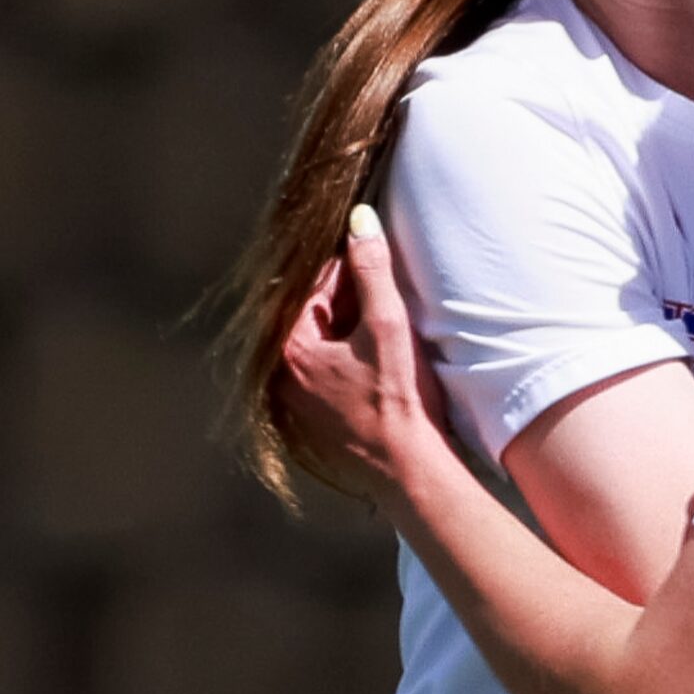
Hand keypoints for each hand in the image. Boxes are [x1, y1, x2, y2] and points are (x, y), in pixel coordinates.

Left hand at [275, 206, 463, 517]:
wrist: (410, 471)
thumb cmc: (399, 402)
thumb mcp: (388, 324)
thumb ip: (371, 270)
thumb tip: (359, 221)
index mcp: (290, 351)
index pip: (313, 290)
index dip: (349, 273)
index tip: (378, 268)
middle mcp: (282, 378)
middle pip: (314, 318)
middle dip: (349, 303)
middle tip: (388, 300)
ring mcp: (297, 404)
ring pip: (322, 347)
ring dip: (351, 333)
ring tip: (388, 332)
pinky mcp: (315, 423)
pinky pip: (328, 376)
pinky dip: (350, 363)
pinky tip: (380, 366)